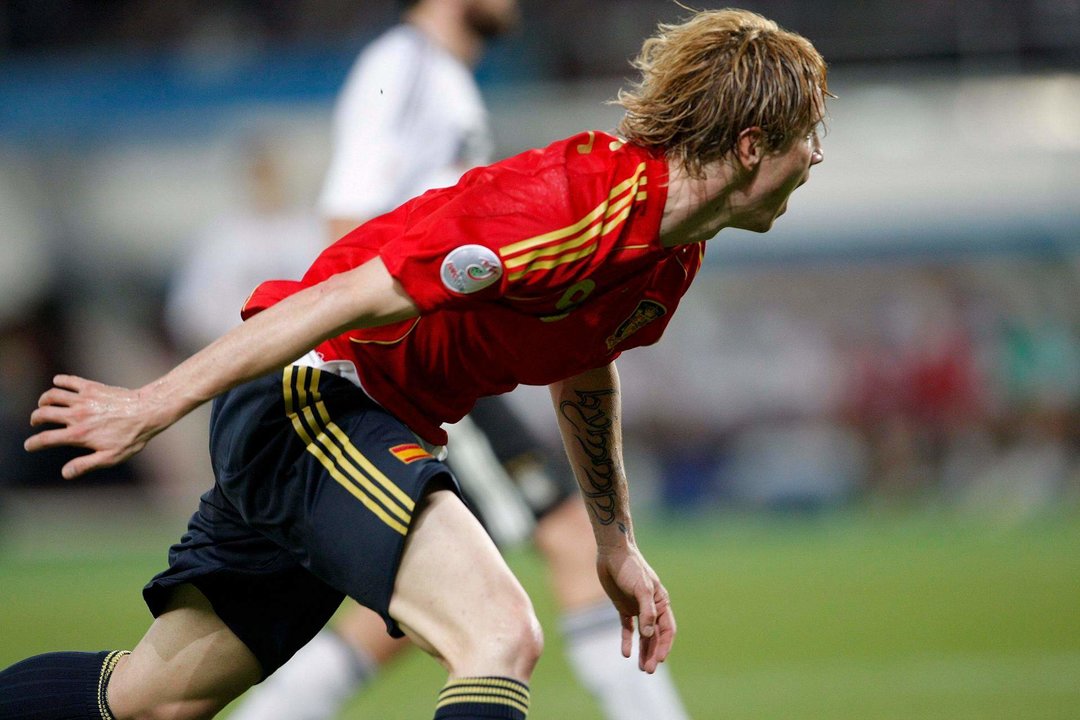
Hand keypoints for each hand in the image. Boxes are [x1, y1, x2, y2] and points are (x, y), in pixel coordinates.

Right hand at [24, 375, 163, 478]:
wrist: (147, 411)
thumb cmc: (132, 437)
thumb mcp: (110, 457)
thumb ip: (85, 465)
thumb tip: (65, 473)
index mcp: (78, 434)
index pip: (45, 439)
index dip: (33, 443)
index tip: (30, 445)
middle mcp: (76, 415)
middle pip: (43, 413)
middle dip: (35, 418)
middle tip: (37, 422)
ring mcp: (83, 399)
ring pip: (51, 395)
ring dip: (44, 400)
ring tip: (45, 405)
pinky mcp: (91, 387)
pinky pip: (68, 381)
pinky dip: (58, 381)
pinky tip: (57, 384)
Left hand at [595, 544, 675, 672]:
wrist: (613, 553)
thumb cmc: (631, 568)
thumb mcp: (642, 588)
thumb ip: (646, 611)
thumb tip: (649, 634)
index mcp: (661, 602)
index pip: (667, 629)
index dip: (664, 645)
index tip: (659, 660)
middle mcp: (651, 607)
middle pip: (655, 635)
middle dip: (653, 653)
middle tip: (648, 671)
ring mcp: (637, 608)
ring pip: (643, 635)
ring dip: (643, 650)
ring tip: (641, 668)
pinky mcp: (623, 607)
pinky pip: (627, 628)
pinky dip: (628, 640)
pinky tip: (626, 653)